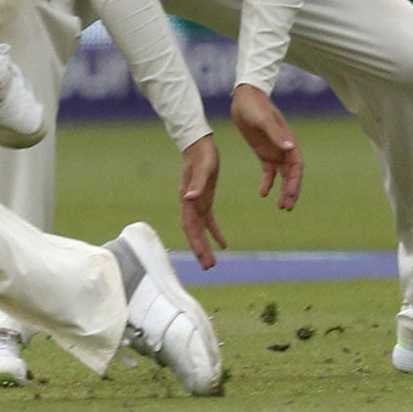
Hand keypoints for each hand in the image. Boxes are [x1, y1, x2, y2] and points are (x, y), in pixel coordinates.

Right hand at [178, 134, 225, 268]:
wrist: (199, 144)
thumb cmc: (202, 155)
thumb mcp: (203, 168)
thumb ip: (197, 184)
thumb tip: (189, 198)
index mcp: (188, 198)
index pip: (190, 225)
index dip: (196, 242)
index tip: (204, 257)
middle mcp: (190, 203)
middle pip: (193, 231)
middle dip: (199, 249)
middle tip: (209, 267)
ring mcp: (196, 202)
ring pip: (199, 229)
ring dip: (205, 245)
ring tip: (212, 262)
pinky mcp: (205, 199)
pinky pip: (208, 221)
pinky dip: (215, 233)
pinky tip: (223, 244)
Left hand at [231, 83, 302, 209]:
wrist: (243, 97)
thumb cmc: (255, 106)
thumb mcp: (263, 120)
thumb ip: (276, 135)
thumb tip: (290, 148)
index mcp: (288, 142)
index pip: (296, 167)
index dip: (295, 182)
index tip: (290, 195)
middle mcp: (284, 148)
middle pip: (291, 175)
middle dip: (291, 191)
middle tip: (286, 208)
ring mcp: (274, 151)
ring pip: (282, 176)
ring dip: (282, 190)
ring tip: (280, 206)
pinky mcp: (263, 151)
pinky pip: (268, 171)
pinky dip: (267, 182)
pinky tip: (263, 194)